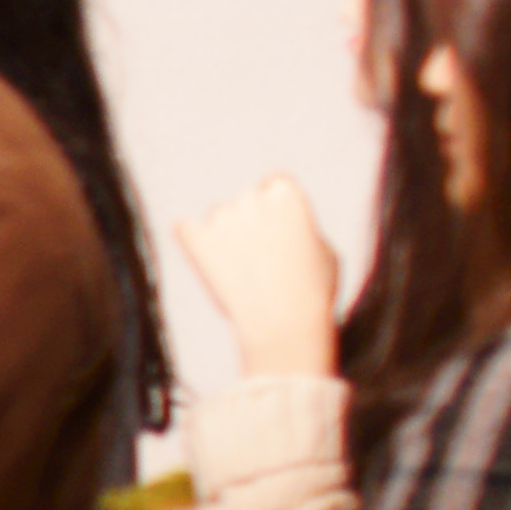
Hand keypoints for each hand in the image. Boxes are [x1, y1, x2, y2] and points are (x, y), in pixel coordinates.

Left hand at [180, 175, 340, 387]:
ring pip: (217, 219)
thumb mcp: (325, 250)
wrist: (283, 326)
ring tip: (242, 274)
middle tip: (260, 260)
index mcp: (287, 193)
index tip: (276, 229)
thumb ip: (301, 226)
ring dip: (224, 237)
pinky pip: (185, 229)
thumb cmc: (312, 293)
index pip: (274, 183)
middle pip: (245, 202)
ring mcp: (220, 216)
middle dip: (250, 224)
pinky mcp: (194, 237)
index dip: (276, 207)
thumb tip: (287, 222)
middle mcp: (252, 196)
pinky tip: (208, 263)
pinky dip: (193, 243)